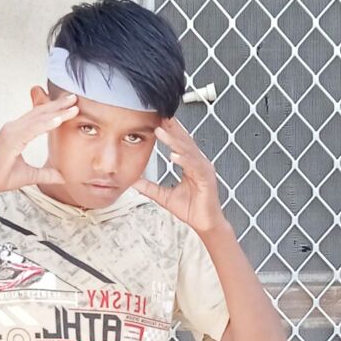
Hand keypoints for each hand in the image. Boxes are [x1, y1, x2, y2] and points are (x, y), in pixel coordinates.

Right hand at [0, 94, 78, 195]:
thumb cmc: (2, 177)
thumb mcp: (30, 175)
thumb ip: (46, 174)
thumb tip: (62, 177)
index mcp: (18, 132)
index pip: (39, 118)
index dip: (55, 111)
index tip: (71, 106)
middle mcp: (14, 127)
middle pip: (40, 113)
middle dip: (58, 105)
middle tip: (74, 97)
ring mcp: (11, 131)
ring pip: (38, 118)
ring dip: (57, 111)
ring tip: (73, 105)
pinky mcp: (11, 138)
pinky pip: (32, 129)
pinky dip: (46, 124)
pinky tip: (59, 119)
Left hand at [131, 117, 223, 234]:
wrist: (205, 224)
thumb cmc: (190, 209)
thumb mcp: (164, 197)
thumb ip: (150, 188)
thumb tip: (133, 182)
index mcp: (190, 164)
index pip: (178, 144)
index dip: (168, 131)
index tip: (155, 119)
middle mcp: (198, 163)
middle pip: (184, 141)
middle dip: (171, 128)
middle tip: (158, 115)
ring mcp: (204, 169)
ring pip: (187, 151)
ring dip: (174, 141)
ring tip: (160, 132)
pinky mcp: (207, 179)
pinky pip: (194, 167)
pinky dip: (184, 160)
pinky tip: (173, 155)